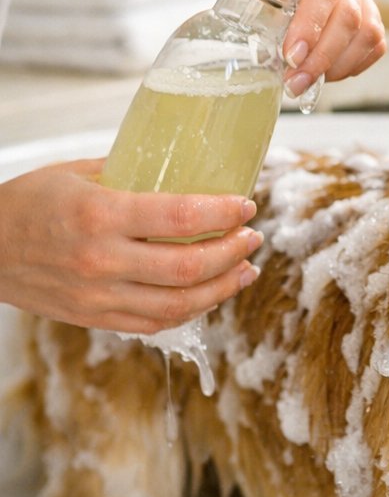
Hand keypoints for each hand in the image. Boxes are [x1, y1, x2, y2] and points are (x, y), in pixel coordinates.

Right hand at [0, 161, 263, 333]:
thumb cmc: (27, 204)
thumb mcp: (76, 174)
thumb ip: (131, 176)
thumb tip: (184, 173)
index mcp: (99, 215)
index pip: (181, 216)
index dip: (224, 213)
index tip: (247, 206)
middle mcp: (102, 260)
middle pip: (189, 267)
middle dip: (233, 253)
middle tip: (253, 238)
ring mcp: (98, 296)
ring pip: (179, 304)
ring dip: (222, 289)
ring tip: (245, 270)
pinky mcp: (94, 319)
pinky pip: (155, 323)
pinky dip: (189, 310)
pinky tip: (209, 294)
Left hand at [237, 0, 386, 95]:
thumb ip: (253, 1)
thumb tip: (259, 56)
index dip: (311, 26)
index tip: (291, 57)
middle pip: (350, 16)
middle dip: (322, 57)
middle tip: (295, 82)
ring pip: (369, 31)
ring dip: (339, 66)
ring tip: (308, 82)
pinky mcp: (369, 5)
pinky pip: (376, 42)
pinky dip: (354, 65)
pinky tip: (328, 74)